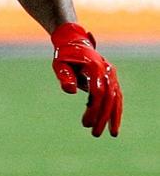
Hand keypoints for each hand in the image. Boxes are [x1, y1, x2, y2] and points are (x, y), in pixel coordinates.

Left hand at [50, 22, 122, 137]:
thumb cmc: (64, 55)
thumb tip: (70, 91)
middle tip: (95, 134)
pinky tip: (113, 125)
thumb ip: (65, 77)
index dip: (93, 109)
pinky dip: (116, 110)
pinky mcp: (111, 79)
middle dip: (103, 117)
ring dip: (114, 117)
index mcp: (95, 67)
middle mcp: (107, 71)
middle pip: (109, 98)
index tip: (85, 123)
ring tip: (111, 134)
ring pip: (116, 99)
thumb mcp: (59, 64)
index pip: (98, 92)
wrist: (74, 42)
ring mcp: (111, 75)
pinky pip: (116, 97)